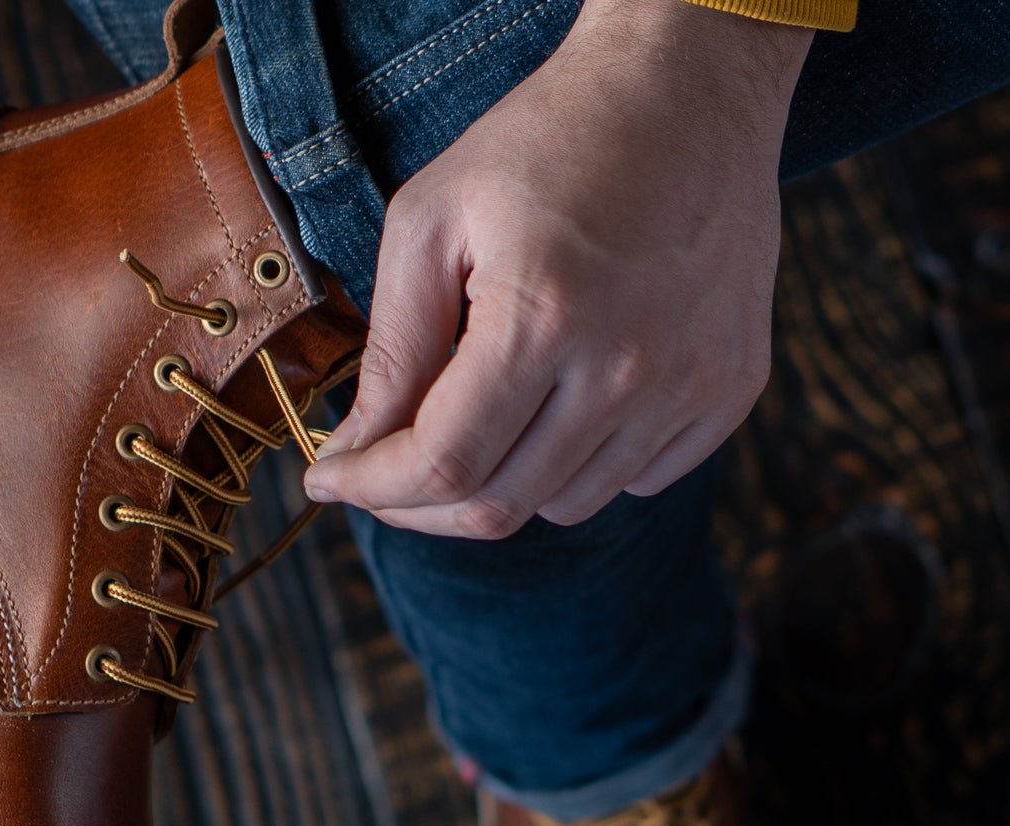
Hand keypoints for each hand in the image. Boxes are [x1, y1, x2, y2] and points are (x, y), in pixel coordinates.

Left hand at [305, 0, 812, 535]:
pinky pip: (637, 481)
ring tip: (483, 415)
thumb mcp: (431, 222)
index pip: (442, 463)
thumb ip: (393, 349)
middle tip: (382, 473)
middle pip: (498, 506)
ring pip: (563, 506)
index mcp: (544, 316)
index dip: (372, 488)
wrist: (689, 84)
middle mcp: (628, 366)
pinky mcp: (730, 389)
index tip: (330, 480)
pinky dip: (584, 465)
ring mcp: (690, 384)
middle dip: (418, 505)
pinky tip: (566, 401)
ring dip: (502, 483)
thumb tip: (356, 452)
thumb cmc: (545, 143)